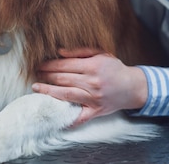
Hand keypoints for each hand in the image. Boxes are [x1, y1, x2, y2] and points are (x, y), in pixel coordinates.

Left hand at [32, 48, 147, 125]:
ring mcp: (93, 98)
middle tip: (35, 74)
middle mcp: (92, 82)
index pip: (65, 65)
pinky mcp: (96, 111)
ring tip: (36, 88)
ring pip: (66, 94)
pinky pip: (80, 116)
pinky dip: (68, 118)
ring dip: (48, 91)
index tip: (40, 65)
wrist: (133, 87)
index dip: (49, 65)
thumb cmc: (114, 69)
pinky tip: (55, 115)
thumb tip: (59, 52)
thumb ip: (79, 51)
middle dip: (46, 76)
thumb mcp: (100, 54)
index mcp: (92, 66)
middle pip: (62, 79)